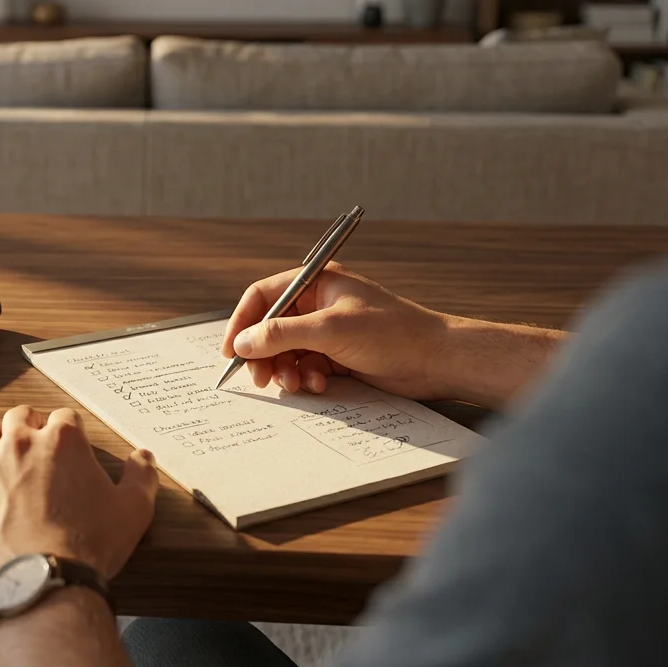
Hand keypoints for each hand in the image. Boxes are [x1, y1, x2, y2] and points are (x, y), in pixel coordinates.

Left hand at [0, 405, 158, 592]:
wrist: (42, 584)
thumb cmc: (88, 548)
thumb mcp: (133, 511)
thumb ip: (141, 476)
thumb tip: (142, 457)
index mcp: (62, 440)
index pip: (64, 417)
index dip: (67, 430)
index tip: (68, 446)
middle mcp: (19, 443)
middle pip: (19, 416)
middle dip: (28, 427)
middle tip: (34, 449)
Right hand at [220, 262, 453, 400]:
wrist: (437, 360)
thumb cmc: (392, 332)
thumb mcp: (330, 330)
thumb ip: (281, 334)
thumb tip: (243, 342)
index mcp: (316, 282)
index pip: (263, 296)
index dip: (243, 322)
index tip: (231, 350)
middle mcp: (318, 304)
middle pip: (270, 328)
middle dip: (263, 354)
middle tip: (260, 378)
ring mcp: (327, 331)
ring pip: (285, 352)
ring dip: (285, 370)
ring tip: (296, 384)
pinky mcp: (337, 356)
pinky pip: (304, 367)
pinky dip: (305, 378)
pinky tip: (320, 384)